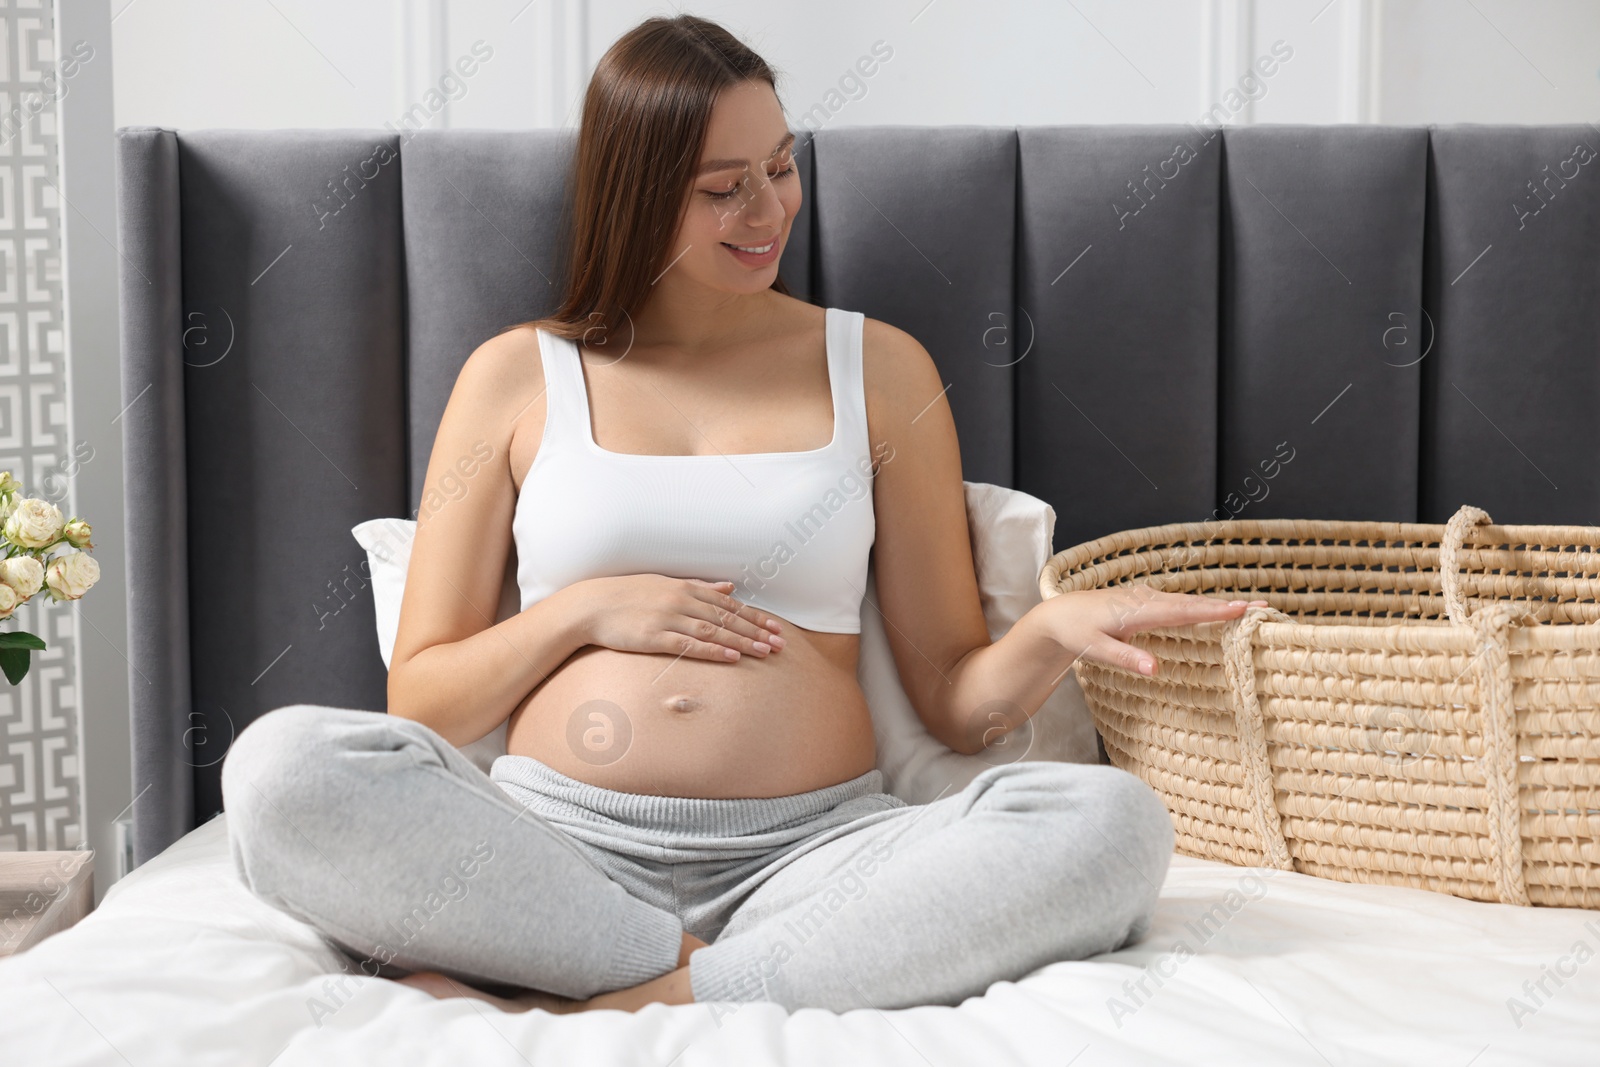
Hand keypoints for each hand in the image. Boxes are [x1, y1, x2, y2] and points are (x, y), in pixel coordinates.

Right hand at [573, 574, 785, 661]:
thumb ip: (699, 587)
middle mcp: (681, 601)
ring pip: (714, 631)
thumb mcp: (665, 584)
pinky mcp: (654, 637)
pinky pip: (689, 645)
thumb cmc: (627, 596)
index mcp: (685, 588)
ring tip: (765, 651)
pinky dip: (713, 650)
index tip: (776, 626)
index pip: (728, 604)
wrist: (591, 605)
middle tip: (780, 643)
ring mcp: (668, 618)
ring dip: (742, 641)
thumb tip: (729, 587)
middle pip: (727, 618)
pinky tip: (732, 656)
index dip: (754, 616)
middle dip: (756, 630)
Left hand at [1044, 587, 1269, 676]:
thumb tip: (1154, 669)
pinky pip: (1179, 605)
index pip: (1183, 611)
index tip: (1243, 610)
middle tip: (1263, 607)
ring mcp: (1147, 599)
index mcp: (1138, 610)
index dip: (1213, 611)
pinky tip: (1217, 611)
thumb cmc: (1076, 632)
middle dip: (1227, 605)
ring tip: (1250, 608)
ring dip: (1218, 605)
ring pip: (1188, 603)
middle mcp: (1146, 600)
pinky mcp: (1146, 603)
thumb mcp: (1094, 649)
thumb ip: (1124, 658)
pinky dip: (1201, 607)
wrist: (1058, 616)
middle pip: (1193, 604)